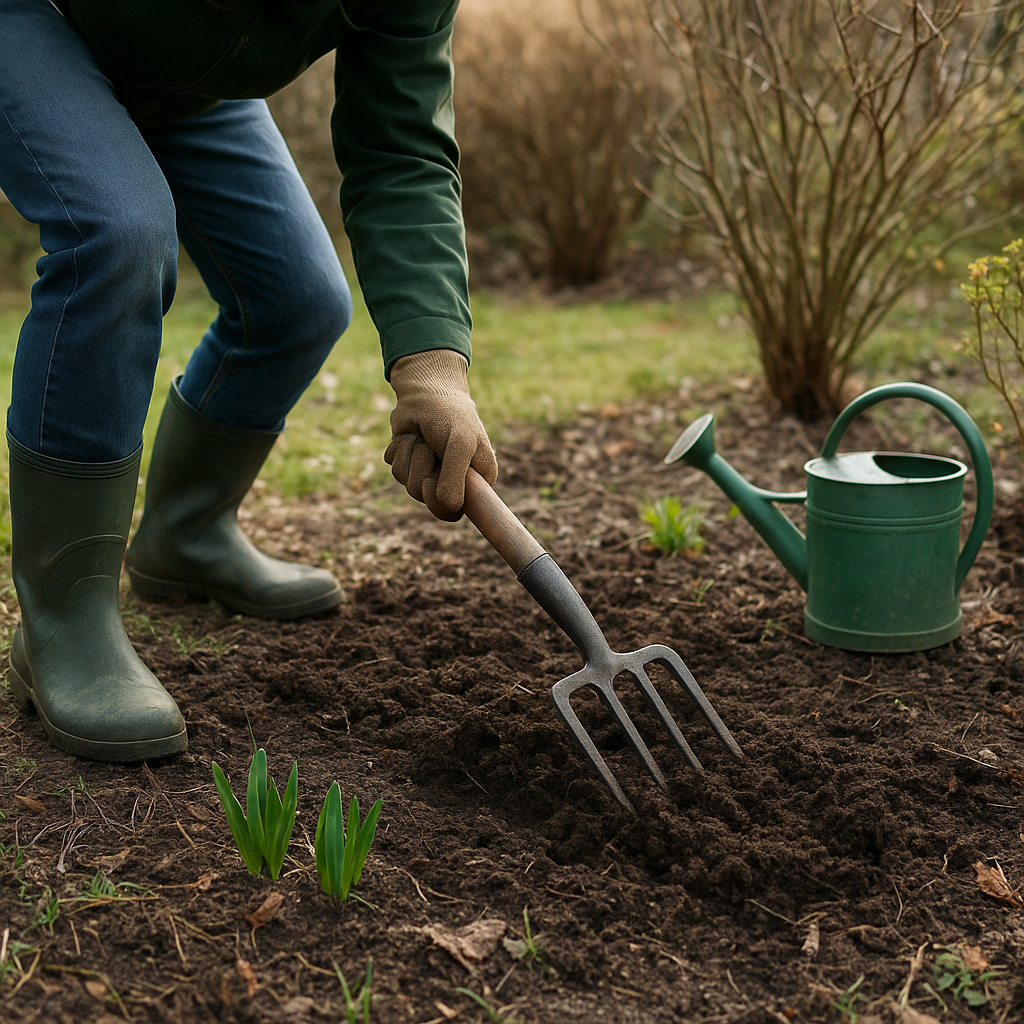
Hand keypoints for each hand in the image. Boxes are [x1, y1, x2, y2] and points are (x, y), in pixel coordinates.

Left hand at [385, 349, 497, 520]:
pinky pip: (395, 471)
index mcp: (475, 481)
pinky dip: (399, 450)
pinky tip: (410, 436)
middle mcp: (453, 481)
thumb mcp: (460, 444)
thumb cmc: (450, 415)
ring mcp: (430, 473)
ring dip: (410, 456)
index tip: (432, 482)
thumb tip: (448, 508)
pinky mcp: (409, 464)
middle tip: (429, 450)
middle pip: (426, 500)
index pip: (454, 512)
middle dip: (421, 471)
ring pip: (408, 485)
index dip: (441, 503)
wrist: (426, 390)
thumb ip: (454, 479)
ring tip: (422, 438)